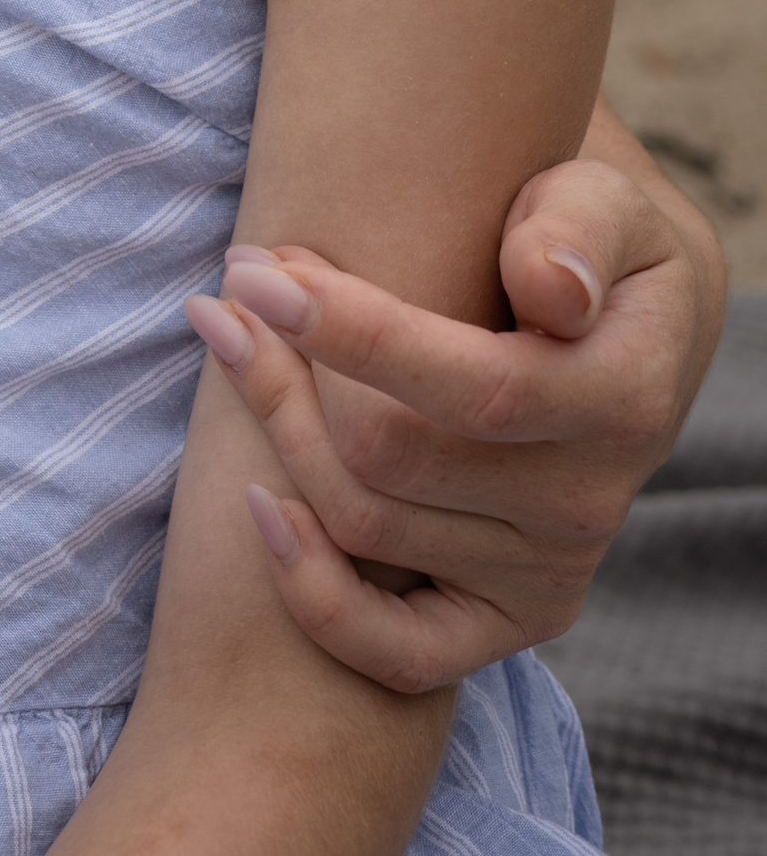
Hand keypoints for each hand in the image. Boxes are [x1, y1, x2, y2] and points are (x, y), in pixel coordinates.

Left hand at [187, 138, 724, 690]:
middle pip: (389, 458)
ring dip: (275, 426)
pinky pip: (400, 653)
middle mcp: (588, 505)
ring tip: (231, 332)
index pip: (471, 389)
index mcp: (621, 400)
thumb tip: (551, 289)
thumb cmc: (585, 241)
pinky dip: (315, 594)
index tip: (261, 269)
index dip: (354, 333)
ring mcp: (548, 574)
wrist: (624, 331)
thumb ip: (577, 228)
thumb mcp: (603, 203)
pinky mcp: (512, 618)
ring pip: (365, 523)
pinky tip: (256, 503)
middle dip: (289, 366)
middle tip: (239, 279)